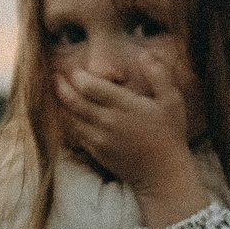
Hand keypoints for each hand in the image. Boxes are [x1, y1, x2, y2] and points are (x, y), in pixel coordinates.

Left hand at [51, 49, 208, 225]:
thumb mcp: (172, 101)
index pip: (89, 86)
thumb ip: (159, 75)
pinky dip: (68, 121)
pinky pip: (75, 133)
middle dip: (61, 85)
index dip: (78, 76)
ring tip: (59, 91)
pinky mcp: (95, 151)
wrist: (163, 174)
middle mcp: (107, 121)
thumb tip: (145, 54)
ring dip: (62, 103)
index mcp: (124, 106)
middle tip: (56, 75)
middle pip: (73, 100)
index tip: (76, 69)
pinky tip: (69, 113)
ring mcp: (99, 138)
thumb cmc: (169, 135)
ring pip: (70, 117)